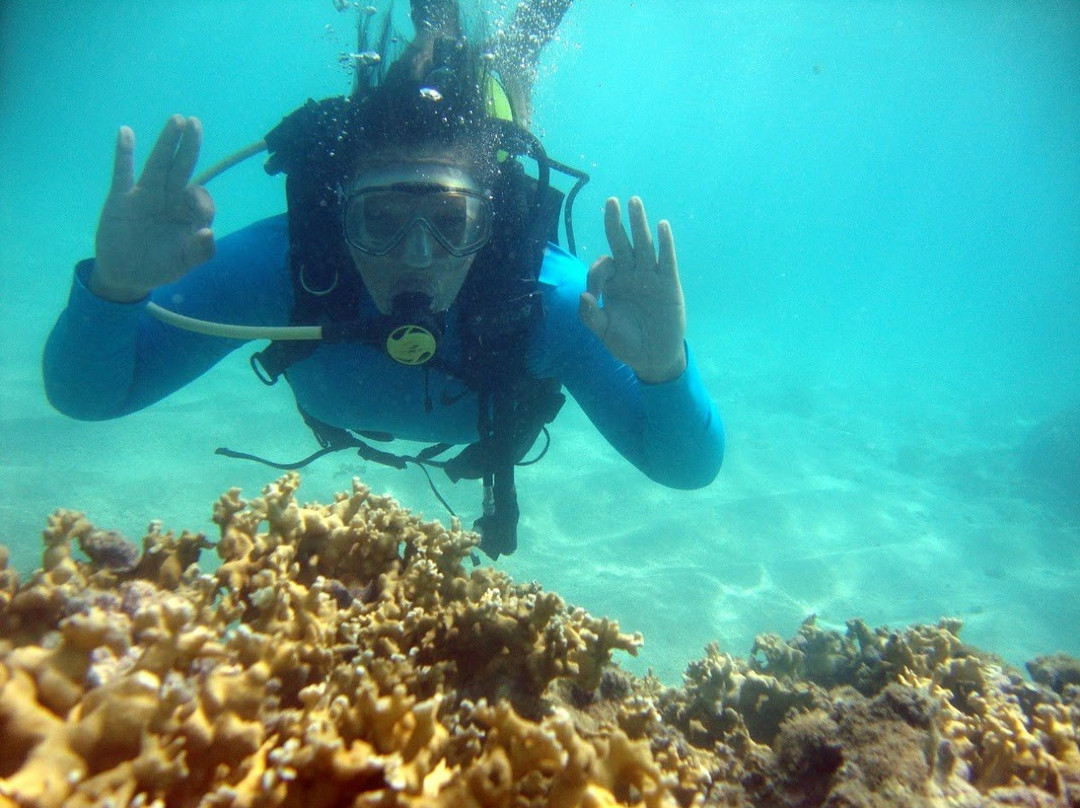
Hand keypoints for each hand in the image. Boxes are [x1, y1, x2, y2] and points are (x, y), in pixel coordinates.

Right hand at [90, 115, 215, 301]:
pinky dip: (124, 153)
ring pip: (157, 165)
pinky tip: (126, 132)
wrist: (126, 275)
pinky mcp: (122, 198)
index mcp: (187, 214)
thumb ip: (200, 251)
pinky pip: (123, 172)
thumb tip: (208, 232)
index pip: (200, 198)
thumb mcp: (184, 264)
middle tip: (195, 123)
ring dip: (166, 143)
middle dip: (189, 147)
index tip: (199, 215)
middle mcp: (169, 200)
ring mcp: (145, 196)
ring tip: (177, 120)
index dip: (201, 201)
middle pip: (181, 169)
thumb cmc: (160, 267)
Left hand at [579, 197, 686, 382]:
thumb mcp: (603, 331)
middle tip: (611, 201)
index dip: (595, 274)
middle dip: (615, 223)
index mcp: (613, 284)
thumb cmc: (626, 343)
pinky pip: (666, 261)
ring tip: (634, 202)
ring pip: (643, 246)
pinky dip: (664, 244)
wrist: (653, 357)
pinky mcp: (668, 285)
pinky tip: (661, 226)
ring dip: (638, 224)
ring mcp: (650, 278)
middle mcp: (630, 276)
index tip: (594, 296)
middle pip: (621, 244)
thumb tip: (583, 296)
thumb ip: (590, 315)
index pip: (602, 266)